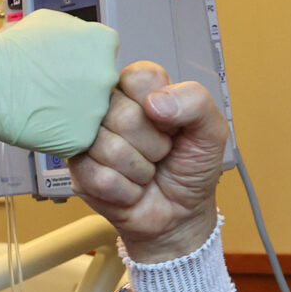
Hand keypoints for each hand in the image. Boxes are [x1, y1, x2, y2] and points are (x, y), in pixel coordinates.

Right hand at [0, 11, 119, 156]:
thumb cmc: (10, 49)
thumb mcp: (51, 22)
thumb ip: (77, 33)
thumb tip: (81, 41)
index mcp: (104, 43)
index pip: (106, 55)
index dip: (84, 62)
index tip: (69, 66)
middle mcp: (107, 75)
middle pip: (102, 85)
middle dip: (83, 88)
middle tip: (56, 88)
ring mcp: (97, 109)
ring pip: (92, 114)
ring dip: (74, 112)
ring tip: (46, 105)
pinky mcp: (83, 137)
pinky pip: (79, 138)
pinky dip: (63, 134)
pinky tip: (44, 122)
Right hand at [67, 62, 228, 262]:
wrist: (181, 215)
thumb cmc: (191, 167)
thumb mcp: (211, 131)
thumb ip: (195, 102)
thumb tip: (154, 103)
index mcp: (138, 89)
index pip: (138, 76)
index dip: (160, 105)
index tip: (170, 124)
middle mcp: (108, 108)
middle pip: (121, 113)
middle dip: (153, 144)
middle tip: (160, 154)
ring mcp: (89, 140)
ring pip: (109, 147)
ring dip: (140, 169)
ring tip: (146, 172)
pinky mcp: (79, 173)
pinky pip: (100, 177)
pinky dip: (127, 190)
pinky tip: (132, 189)